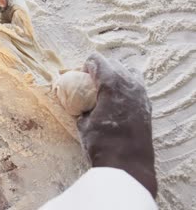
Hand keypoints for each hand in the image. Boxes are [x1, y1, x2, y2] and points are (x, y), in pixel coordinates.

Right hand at [78, 53, 156, 196]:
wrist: (126, 164)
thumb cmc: (101, 143)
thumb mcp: (83, 123)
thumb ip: (81, 107)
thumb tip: (77, 102)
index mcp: (111, 83)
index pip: (97, 59)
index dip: (86, 66)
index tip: (80, 78)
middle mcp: (129, 83)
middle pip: (113, 62)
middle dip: (100, 69)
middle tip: (90, 85)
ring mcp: (141, 93)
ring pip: (129, 71)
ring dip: (116, 76)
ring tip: (106, 91)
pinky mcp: (147, 105)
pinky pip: (137, 85)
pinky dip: (126, 87)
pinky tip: (117, 103)